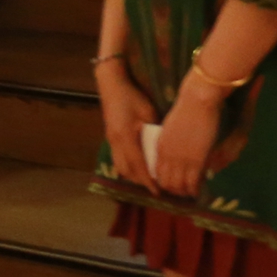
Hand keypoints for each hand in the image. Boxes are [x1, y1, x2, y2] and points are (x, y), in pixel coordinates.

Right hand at [98, 61, 152, 187]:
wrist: (111, 84)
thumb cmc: (132, 97)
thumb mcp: (148, 113)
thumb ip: (155, 132)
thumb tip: (166, 148)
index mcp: (126, 137)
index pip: (138, 165)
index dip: (148, 180)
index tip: (158, 191)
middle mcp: (115, 142)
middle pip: (126, 170)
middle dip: (140, 181)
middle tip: (156, 187)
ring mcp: (110, 140)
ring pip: (119, 166)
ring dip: (133, 175)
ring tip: (148, 179)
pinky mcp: (110, 136)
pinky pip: (118, 158)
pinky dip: (128, 166)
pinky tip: (138, 165)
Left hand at [153, 74, 227, 195]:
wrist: (195, 101)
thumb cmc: (186, 111)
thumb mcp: (172, 129)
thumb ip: (171, 142)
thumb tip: (178, 150)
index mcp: (159, 146)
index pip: (157, 171)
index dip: (164, 181)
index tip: (172, 184)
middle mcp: (167, 155)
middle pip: (166, 182)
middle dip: (173, 190)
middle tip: (182, 192)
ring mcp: (181, 159)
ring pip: (178, 185)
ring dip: (184, 192)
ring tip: (190, 193)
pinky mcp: (196, 159)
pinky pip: (192, 182)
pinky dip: (195, 189)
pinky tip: (198, 190)